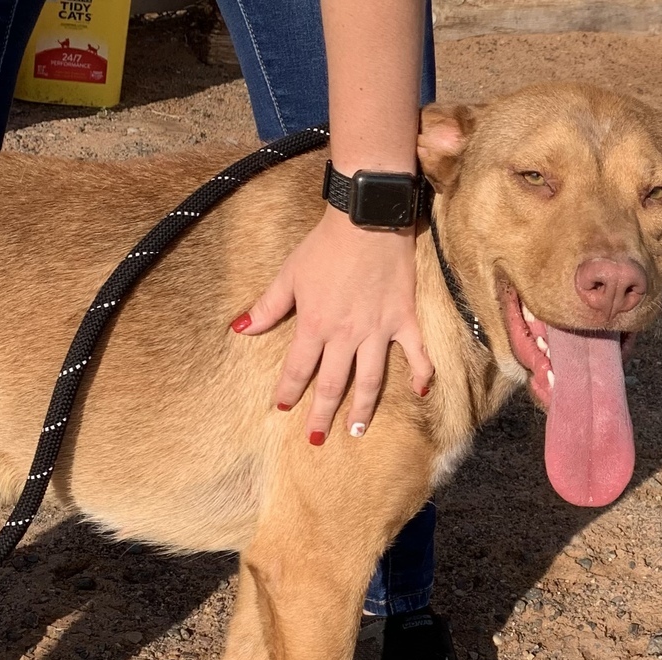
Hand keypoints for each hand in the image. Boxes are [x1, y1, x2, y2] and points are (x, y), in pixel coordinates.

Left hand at [231, 207, 431, 444]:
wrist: (367, 218)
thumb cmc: (325, 245)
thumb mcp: (289, 274)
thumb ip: (267, 307)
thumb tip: (240, 329)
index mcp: (315, 325)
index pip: (298, 369)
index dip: (288, 390)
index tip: (281, 407)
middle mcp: (346, 335)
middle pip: (332, 384)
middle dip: (321, 414)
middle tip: (316, 439)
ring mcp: (378, 330)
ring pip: (370, 380)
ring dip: (362, 409)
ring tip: (356, 431)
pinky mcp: (404, 319)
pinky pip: (417, 352)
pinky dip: (421, 373)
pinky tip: (420, 393)